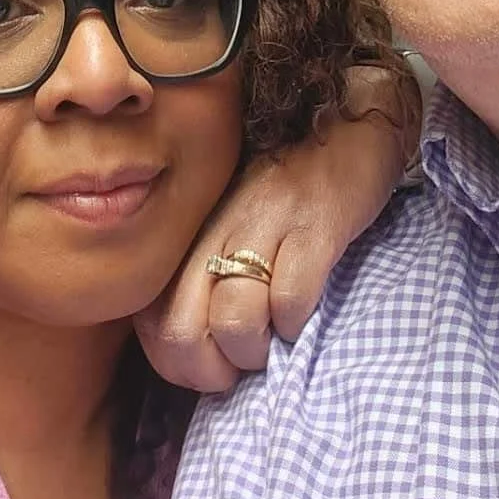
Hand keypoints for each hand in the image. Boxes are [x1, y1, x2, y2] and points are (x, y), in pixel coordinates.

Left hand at [135, 64, 420, 391]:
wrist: (345, 126)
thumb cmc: (284, 191)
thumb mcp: (230, 226)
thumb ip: (203, 274)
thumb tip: (195, 350)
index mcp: (190, 231)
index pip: (152, 323)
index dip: (180, 367)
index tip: (215, 368)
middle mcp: (216, 225)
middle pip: (180, 332)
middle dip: (212, 372)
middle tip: (243, 366)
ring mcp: (264, 221)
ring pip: (234, 320)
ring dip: (257, 350)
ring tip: (275, 340)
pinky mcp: (314, 223)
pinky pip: (291, 298)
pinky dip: (296, 323)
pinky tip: (303, 314)